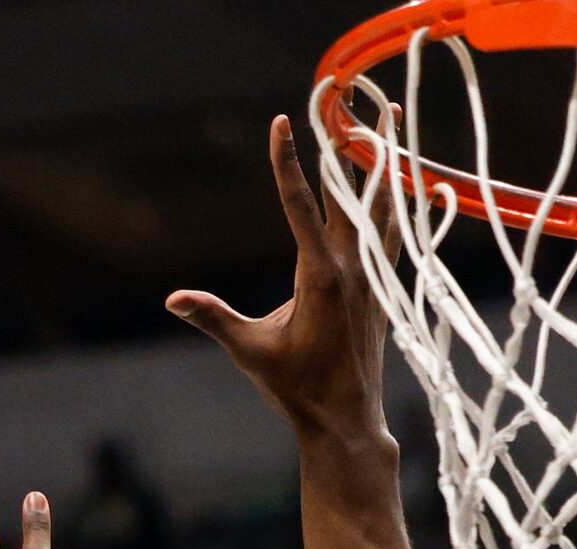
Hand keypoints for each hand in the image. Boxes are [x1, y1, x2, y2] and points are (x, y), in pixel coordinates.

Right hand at [167, 113, 392, 443]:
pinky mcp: (381, 287)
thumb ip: (213, 318)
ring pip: (382, 205)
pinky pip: (391, 231)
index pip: (301, 205)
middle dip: (347, 142)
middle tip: (346, 100)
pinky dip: (394, 200)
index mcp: (322, 277)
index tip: (283, 122)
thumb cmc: (297, 388)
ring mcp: (373, 276)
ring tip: (388, 119)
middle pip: (352, 190)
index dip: (289, 161)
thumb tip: (174, 299)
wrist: (346, 421)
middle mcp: (353, 269)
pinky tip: (401, 181)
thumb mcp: (250, 351)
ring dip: (382, 161)